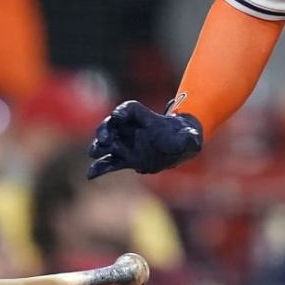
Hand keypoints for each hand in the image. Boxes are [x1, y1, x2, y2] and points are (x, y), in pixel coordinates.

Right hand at [87, 100, 202, 178]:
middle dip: (104, 129)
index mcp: (145, 118)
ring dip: (99, 147)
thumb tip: (193, 137)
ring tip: (96, 152)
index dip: (122, 110)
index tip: (117, 116)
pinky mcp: (124, 159)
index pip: (129, 109)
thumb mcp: (190, 137)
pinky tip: (91, 175)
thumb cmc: (183, 137)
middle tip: (105, 139)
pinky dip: (99, 168)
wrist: (179, 147)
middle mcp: (131, 129)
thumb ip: (190, 136)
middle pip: (111, 124)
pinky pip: (108, 163)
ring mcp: (126, 144)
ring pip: (106, 143)